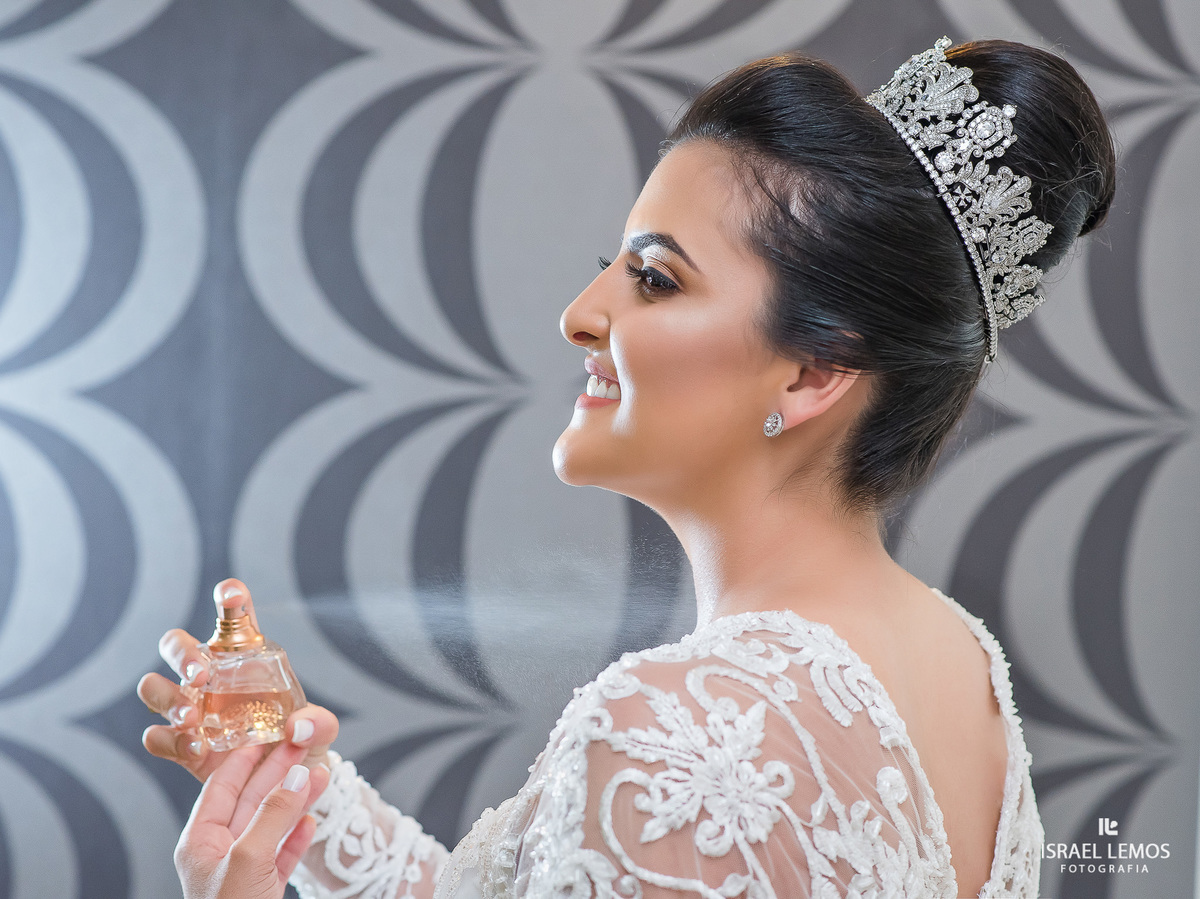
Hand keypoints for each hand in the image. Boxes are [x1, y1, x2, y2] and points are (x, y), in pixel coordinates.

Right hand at [138, 578, 338, 780]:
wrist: (284, 784)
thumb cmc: (300, 744)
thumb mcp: (319, 731)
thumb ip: (319, 724)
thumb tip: (298, 727)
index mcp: (247, 657)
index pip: (234, 615)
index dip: (229, 597)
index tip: (231, 593)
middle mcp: (212, 675)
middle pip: (175, 644)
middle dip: (182, 654)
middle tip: (202, 675)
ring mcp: (191, 708)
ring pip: (154, 687)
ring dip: (168, 698)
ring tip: (193, 718)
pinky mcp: (181, 743)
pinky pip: (156, 736)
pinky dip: (171, 741)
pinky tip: (197, 749)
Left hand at [175, 740, 331, 898]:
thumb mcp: (250, 859)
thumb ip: (273, 815)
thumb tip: (297, 777)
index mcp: (200, 843)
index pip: (222, 787)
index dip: (246, 758)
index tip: (269, 732)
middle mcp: (219, 855)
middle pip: (251, 801)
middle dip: (279, 773)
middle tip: (304, 747)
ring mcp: (242, 874)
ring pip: (272, 826)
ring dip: (297, 800)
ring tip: (322, 775)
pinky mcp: (264, 891)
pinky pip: (282, 855)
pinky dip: (298, 835)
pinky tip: (313, 819)